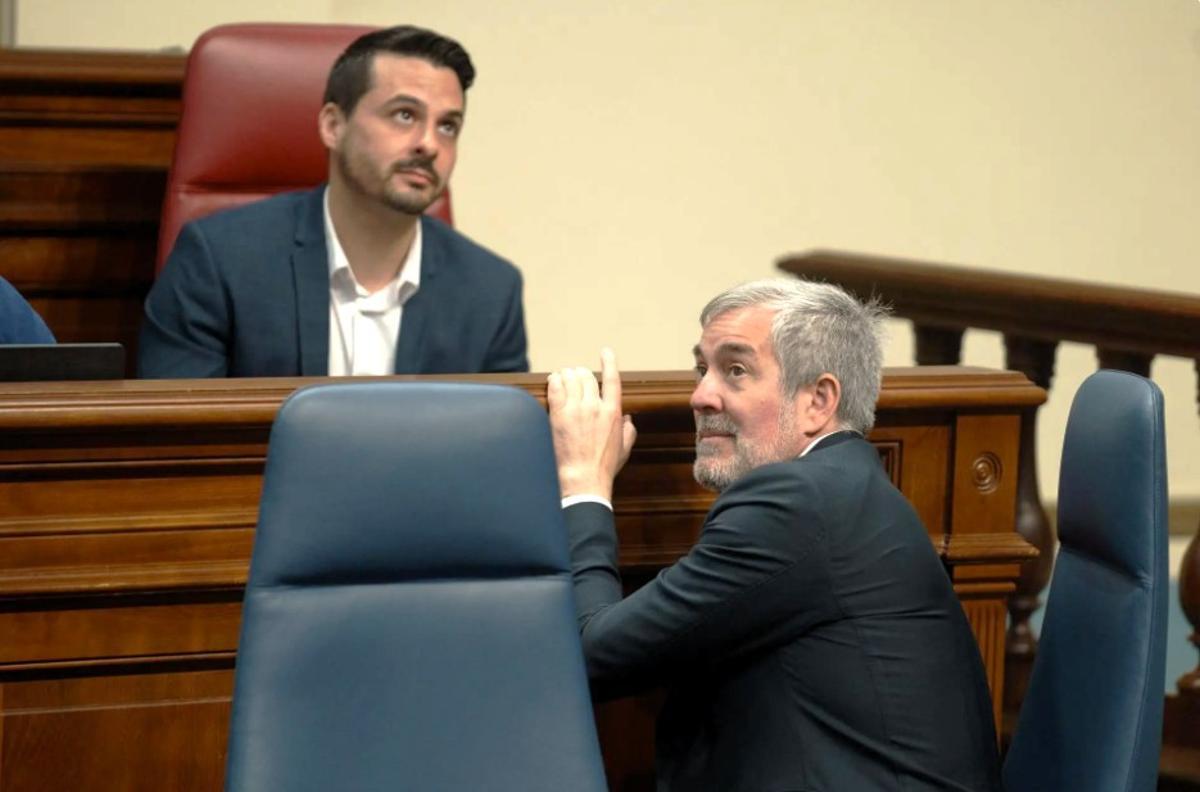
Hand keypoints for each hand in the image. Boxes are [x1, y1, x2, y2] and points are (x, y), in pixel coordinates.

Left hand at [546, 348, 636, 500]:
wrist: (584, 479)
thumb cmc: (604, 467)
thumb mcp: (624, 449)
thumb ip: (629, 431)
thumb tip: (629, 419)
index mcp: (613, 412)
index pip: (612, 379)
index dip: (609, 362)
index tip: (606, 352)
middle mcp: (595, 406)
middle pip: (587, 376)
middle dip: (581, 372)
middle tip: (575, 375)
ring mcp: (576, 409)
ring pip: (571, 378)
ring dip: (566, 374)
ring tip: (562, 377)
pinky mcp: (559, 415)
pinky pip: (555, 388)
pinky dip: (554, 381)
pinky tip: (553, 381)